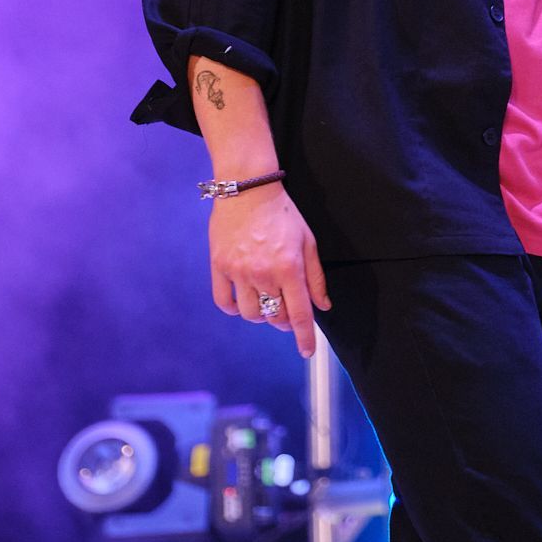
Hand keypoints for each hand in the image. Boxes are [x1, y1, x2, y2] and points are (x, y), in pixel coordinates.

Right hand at [208, 186, 330, 359]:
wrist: (248, 190)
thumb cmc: (282, 214)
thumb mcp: (308, 242)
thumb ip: (316, 277)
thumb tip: (322, 305)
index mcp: (290, 268)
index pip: (299, 314)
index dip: (304, 337)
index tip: (307, 351)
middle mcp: (263, 273)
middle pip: (274, 316)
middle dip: (284, 320)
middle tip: (287, 310)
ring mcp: (238, 271)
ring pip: (250, 314)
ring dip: (261, 315)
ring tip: (267, 301)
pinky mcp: (219, 266)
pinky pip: (224, 302)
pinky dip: (234, 309)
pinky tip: (243, 302)